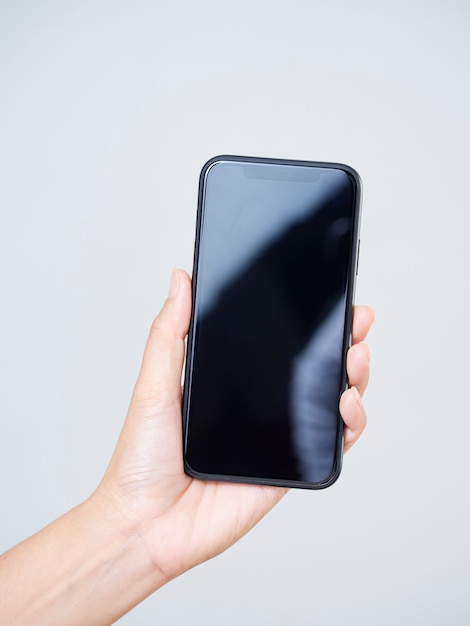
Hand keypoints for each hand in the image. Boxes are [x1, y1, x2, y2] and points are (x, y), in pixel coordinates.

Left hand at [99, 269, 373, 583]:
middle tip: (357, 319)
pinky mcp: (289, 469)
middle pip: (312, 369)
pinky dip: (350, 422)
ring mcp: (277, 437)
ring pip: (330, 401)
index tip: (328, 298)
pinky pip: (331, 444)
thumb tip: (181, 279)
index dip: (307, 322)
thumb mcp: (153, 384)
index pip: (278, 345)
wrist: (145, 523)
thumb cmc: (142, 458)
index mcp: (230, 383)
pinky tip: (346, 402)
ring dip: (354, 376)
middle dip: (342, 341)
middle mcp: (258, 407)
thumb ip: (170, 333)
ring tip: (356, 356)